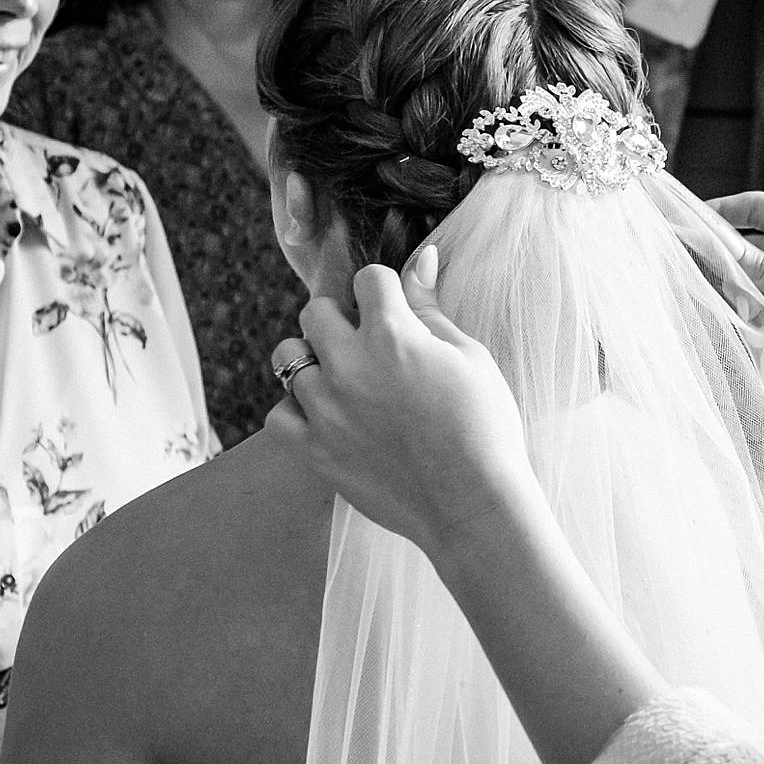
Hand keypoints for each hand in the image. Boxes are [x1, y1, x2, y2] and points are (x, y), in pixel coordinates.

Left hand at [265, 245, 536, 560]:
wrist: (473, 504)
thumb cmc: (485, 428)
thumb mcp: (469, 357)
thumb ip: (431, 309)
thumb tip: (422, 258)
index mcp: (394, 335)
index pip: (368, 279)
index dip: (384, 289)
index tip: (394, 308)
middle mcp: (350, 365)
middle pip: (314, 311)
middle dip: (339, 317)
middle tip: (366, 343)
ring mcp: (326, 409)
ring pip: (287, 357)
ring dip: (312, 359)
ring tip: (342, 379)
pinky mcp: (315, 450)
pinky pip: (278, 415)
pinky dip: (296, 410)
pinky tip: (325, 415)